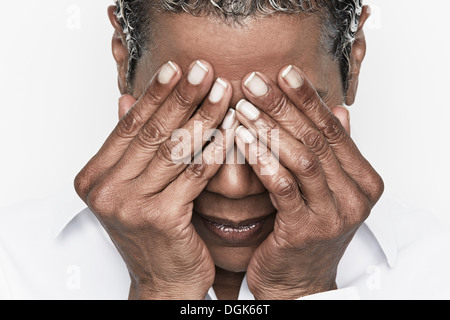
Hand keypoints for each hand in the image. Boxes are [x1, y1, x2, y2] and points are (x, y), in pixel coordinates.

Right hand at [74, 60, 236, 298]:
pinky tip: (233, 127)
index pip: (130, 126)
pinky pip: (195, 172)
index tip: (177, 68)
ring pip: (176, 148)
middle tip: (204, 68)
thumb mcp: (133, 187)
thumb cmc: (154, 234)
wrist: (163, 282)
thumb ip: (129, 146)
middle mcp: (105, 189)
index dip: (155, 94)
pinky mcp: (160, 217)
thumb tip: (123, 100)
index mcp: (94, 177)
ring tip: (223, 90)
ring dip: (203, 115)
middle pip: (152, 132)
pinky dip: (217, 147)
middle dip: (182, 96)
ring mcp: (129, 205)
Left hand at [234, 66, 383, 298]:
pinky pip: (283, 186)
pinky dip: (262, 160)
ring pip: (302, 158)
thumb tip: (340, 112)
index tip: (283, 72)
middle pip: (316, 138)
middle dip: (283, 106)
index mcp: (363, 180)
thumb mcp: (322, 189)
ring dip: (269, 128)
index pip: (333, 129)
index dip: (307, 99)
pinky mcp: (307, 229)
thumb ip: (331, 153)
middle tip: (254, 80)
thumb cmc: (304, 232)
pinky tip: (241, 139)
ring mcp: (335, 214)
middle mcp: (356, 195)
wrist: (296, 283)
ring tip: (242, 106)